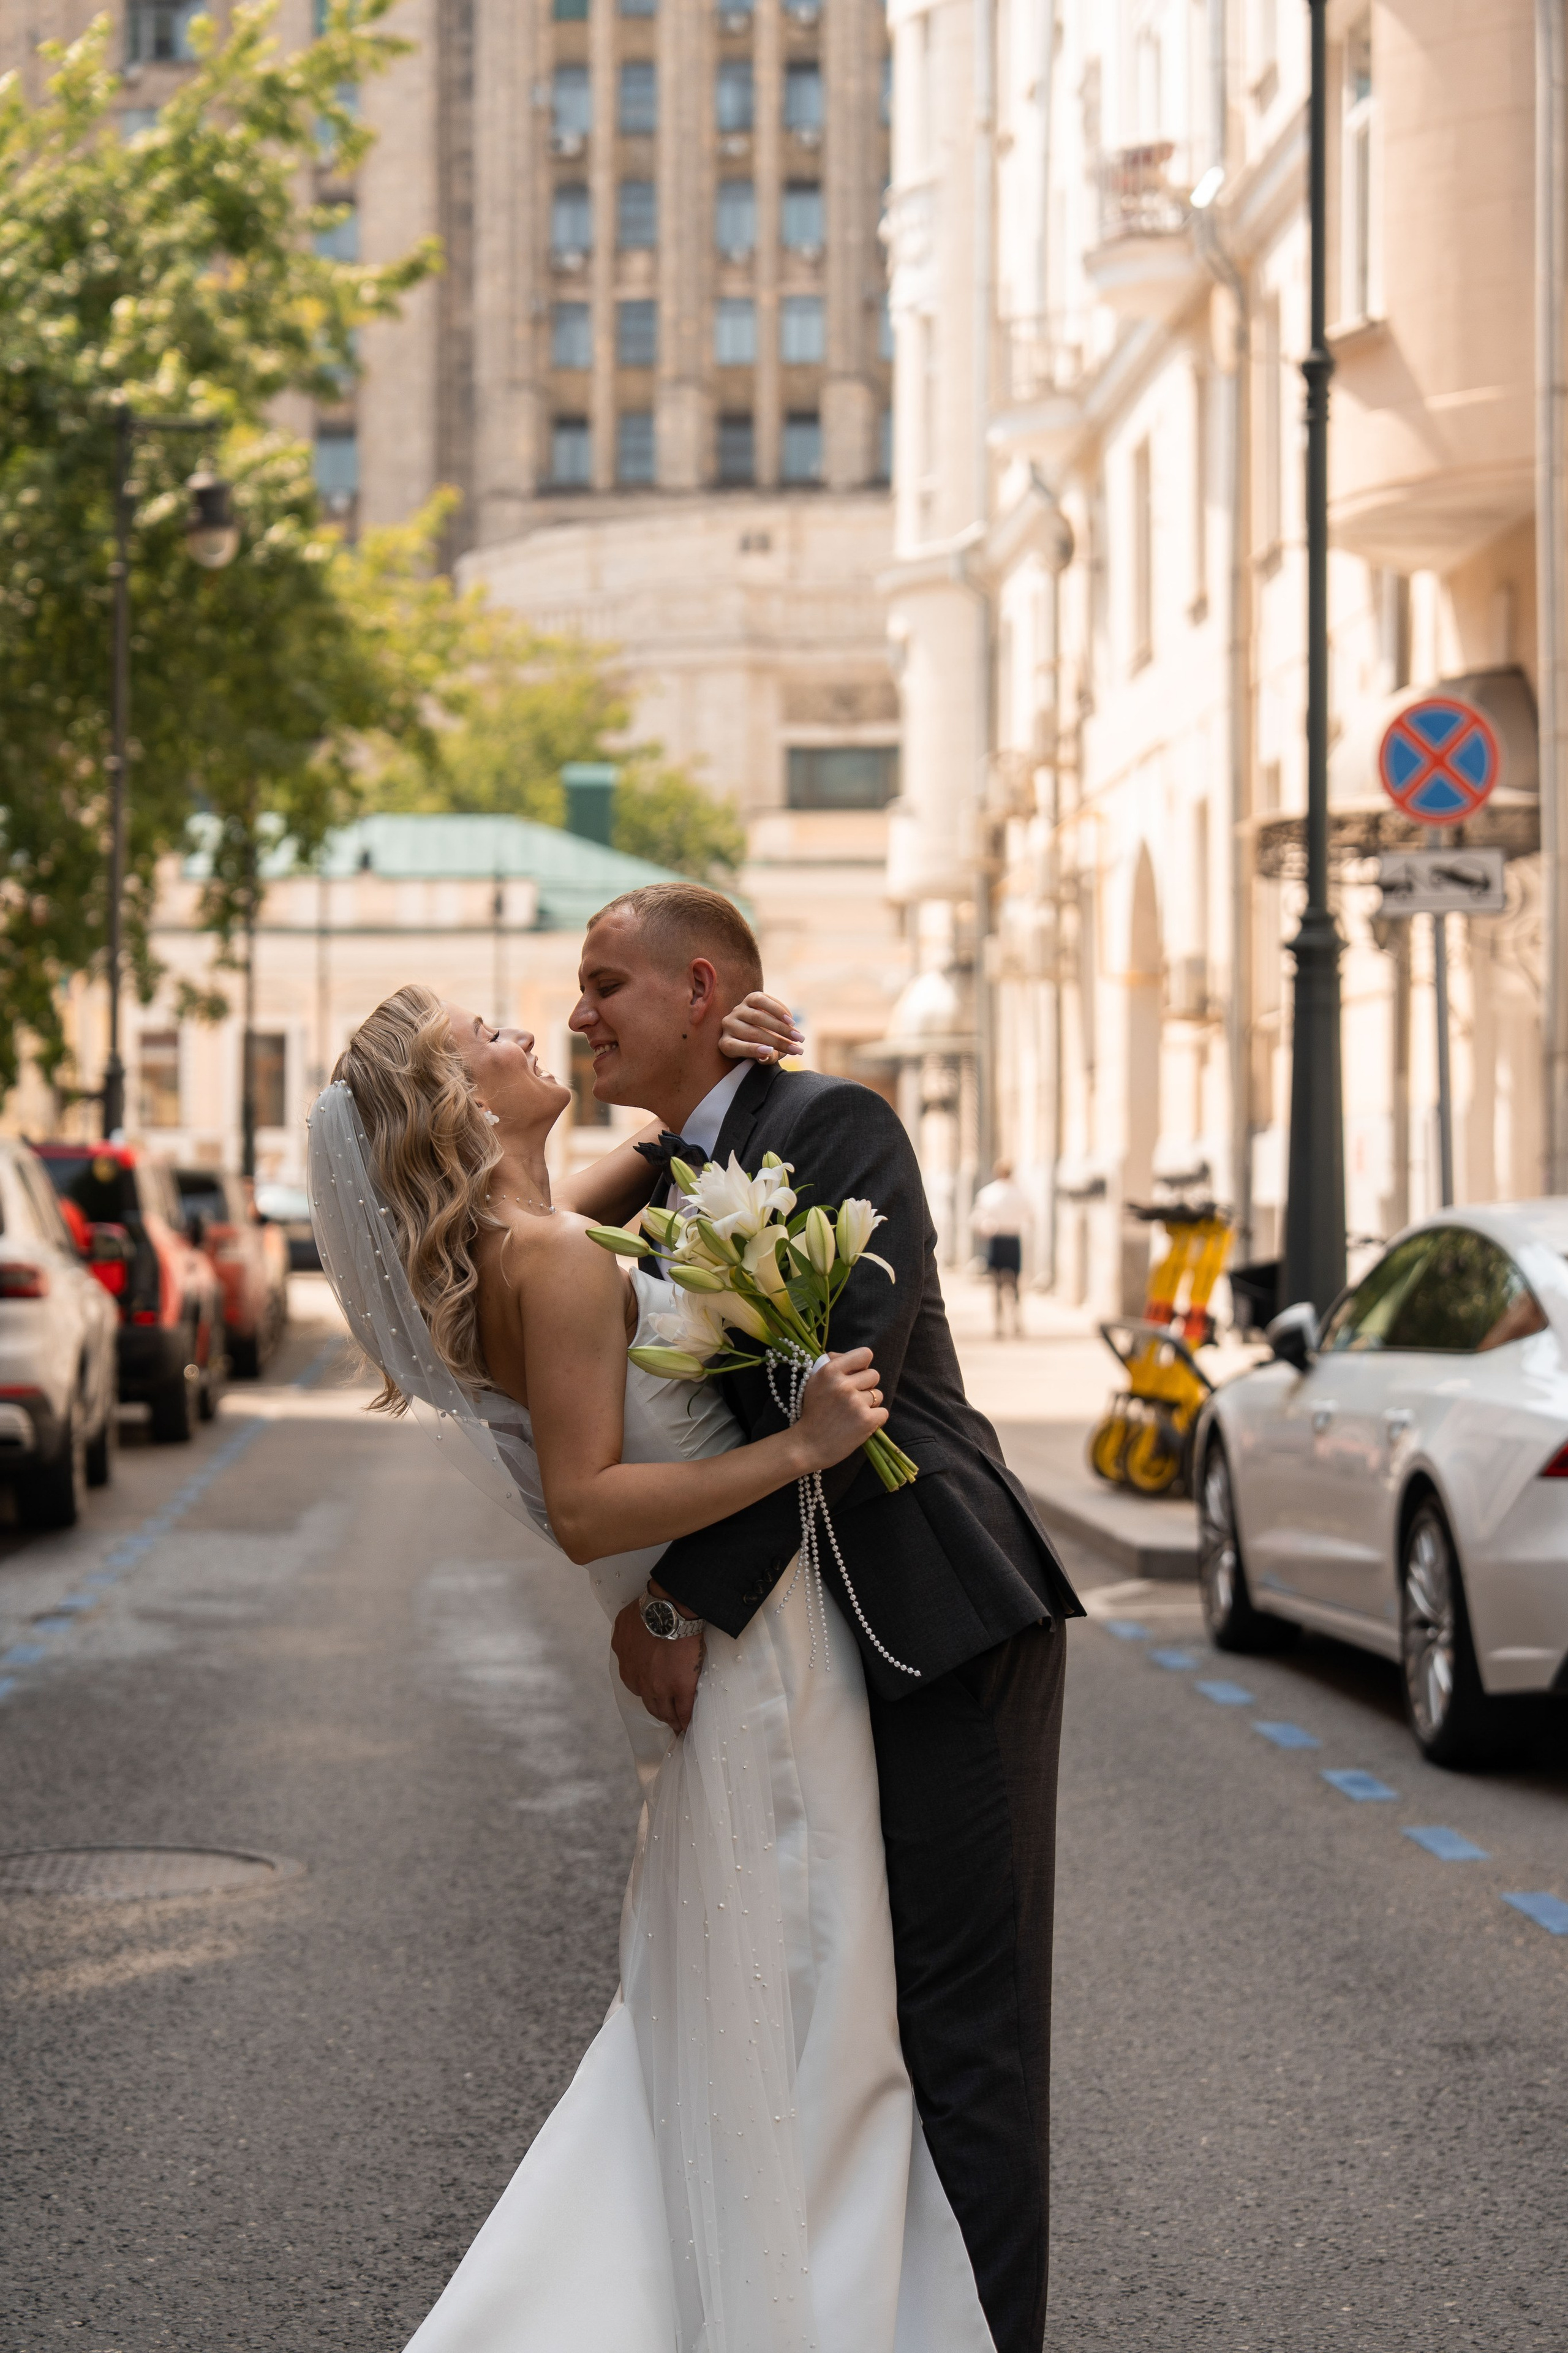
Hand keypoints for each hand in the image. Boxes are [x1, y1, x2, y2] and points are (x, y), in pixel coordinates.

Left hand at [612, 1592, 703, 1733]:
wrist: (667, 1611)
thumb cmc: (646, 1612)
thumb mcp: (624, 1626)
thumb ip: (624, 1640)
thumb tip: (628, 1642)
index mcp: (627, 1669)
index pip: (638, 1688)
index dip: (648, 1693)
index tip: (654, 1696)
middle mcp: (640, 1683)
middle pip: (651, 1705)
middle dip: (659, 1713)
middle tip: (667, 1719)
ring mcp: (661, 1687)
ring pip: (665, 1711)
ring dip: (672, 1720)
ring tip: (678, 1727)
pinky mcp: (681, 1687)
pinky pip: (684, 1711)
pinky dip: (686, 1721)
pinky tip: (688, 1728)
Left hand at [719, 991, 802, 1064]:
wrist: (763, 1028)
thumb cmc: (763, 1048)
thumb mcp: (764, 1056)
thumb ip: (766, 1058)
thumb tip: (767, 1056)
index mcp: (726, 1043)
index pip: (733, 1046)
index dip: (751, 1049)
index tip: (770, 1052)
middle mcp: (728, 1025)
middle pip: (752, 1033)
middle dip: (777, 1041)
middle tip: (797, 1048)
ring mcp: (737, 1010)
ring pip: (758, 1017)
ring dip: (781, 1027)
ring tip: (797, 1036)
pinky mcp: (750, 998)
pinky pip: (763, 1001)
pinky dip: (778, 1010)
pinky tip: (790, 1021)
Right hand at [792, 1347, 887, 1471]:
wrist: (808, 1445)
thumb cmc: (813, 1413)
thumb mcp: (814, 1382)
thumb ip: (832, 1364)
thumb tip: (851, 1356)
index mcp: (829, 1371)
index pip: (865, 1354)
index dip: (862, 1365)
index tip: (856, 1375)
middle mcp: (843, 1384)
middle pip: (874, 1375)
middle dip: (866, 1386)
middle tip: (851, 1400)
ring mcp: (856, 1402)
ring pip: (879, 1395)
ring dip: (869, 1404)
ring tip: (852, 1414)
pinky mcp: (866, 1420)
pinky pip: (883, 1412)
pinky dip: (875, 1420)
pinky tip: (859, 1424)